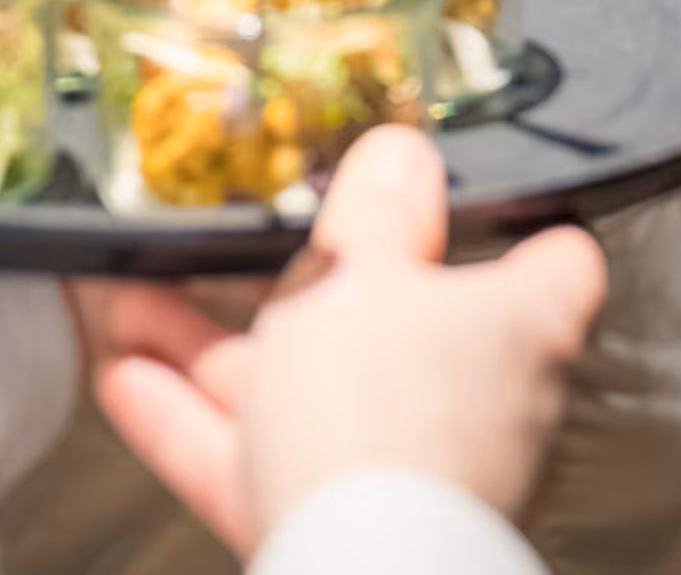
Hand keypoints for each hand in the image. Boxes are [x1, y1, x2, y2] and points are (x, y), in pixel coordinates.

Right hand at [83, 125, 605, 554]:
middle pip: (392, 324)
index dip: (517, 221)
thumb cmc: (383, 415)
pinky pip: (259, 460)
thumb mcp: (363, 274)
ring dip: (213, 346)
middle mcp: (475, 405)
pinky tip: (126, 378)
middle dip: (291, 282)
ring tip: (137, 300)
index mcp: (518, 327)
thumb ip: (378, 210)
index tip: (466, 191)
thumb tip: (401, 154)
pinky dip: (190, 421)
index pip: (554, 260)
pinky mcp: (336, 526)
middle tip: (236, 241)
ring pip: (305, 392)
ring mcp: (402, 471)